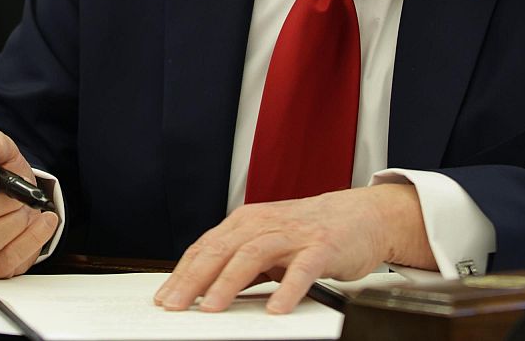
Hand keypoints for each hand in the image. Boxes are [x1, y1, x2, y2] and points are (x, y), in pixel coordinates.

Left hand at [154, 184, 431, 313]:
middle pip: (220, 250)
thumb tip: (203, 289)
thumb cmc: (308, 232)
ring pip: (252, 256)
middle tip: (175, 305)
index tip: (164, 297)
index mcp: (246, 223)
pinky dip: (287, 289)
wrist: (359, 216)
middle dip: (193, 279)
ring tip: (211, 308)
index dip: (182, 273)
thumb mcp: (266, 242)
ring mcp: (292, 235)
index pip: (205, 248)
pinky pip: (302, 269)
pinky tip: (275, 309)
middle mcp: (264, 224)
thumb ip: (239, 263)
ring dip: (228, 283)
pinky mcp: (321, 247)